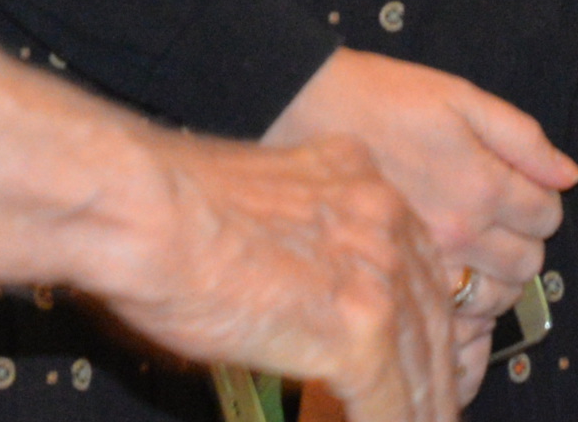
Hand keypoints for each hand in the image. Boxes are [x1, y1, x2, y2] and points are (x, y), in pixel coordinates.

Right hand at [80, 125, 459, 421]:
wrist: (142, 210)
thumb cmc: (164, 204)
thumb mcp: (255, 202)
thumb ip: (292, 239)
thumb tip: (287, 285)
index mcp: (354, 179)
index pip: (416, 260)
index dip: (422, 316)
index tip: (424, 347)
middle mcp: (379, 219)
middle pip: (433, 313)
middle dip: (435, 369)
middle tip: (436, 406)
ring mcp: (376, 275)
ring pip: (422, 364)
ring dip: (423, 409)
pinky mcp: (359, 331)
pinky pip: (390, 403)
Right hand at [268, 50, 573, 320]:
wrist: (304, 112)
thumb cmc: (383, 98)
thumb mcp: (461, 98)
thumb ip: (523, 139)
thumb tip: (569, 174)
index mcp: (482, 185)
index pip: (546, 217)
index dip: (542, 200)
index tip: (522, 188)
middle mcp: (460, 234)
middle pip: (527, 264)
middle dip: (525, 240)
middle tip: (500, 216)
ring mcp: (425, 264)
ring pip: (494, 298)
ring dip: (497, 275)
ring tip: (476, 246)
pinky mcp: (394, 281)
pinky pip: (452, 315)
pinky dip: (463, 303)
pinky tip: (451, 274)